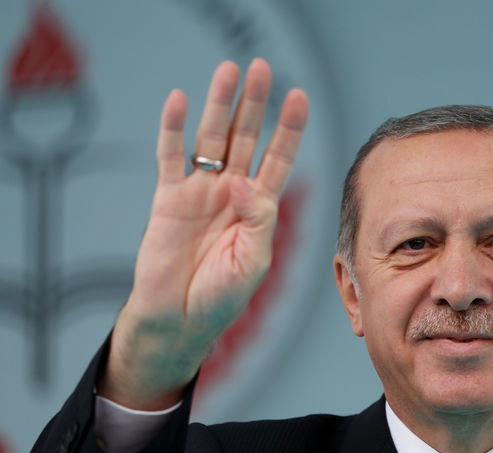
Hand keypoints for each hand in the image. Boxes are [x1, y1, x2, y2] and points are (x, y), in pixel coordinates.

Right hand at [98, 59, 308, 409]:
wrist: (180, 319)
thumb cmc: (223, 296)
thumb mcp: (254, 261)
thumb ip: (258, 221)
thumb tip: (242, 183)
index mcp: (258, 207)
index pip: (278, 159)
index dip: (288, 130)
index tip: (299, 98)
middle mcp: (231, 192)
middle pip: (246, 139)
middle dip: (256, 105)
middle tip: (263, 69)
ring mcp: (200, 192)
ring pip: (211, 139)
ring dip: (219, 106)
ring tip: (228, 72)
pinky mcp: (168, 199)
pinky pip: (170, 158)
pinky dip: (172, 130)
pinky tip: (178, 101)